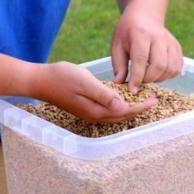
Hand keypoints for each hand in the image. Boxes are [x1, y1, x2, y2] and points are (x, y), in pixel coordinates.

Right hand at [28, 61, 157, 123]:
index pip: (125, 111)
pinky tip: (119, 98)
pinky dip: (117, 106)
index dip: (141, 106)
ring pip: (115, 114)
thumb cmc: (61, 77)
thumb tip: (122, 105)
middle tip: (152, 99)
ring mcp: (88, 113)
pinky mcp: (84, 108)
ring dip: (129, 108)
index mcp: (96, 110)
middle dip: (138, 108)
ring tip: (140, 100)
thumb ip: (103, 94)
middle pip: (122, 115)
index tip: (154, 98)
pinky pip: (107, 110)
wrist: (39, 81)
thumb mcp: (84, 81)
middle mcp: (94, 116)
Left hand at [110, 13, 182, 93]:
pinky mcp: (178, 47)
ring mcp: (171, 42)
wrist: (144, 16)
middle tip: (139, 81)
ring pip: (171, 68)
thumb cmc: (127, 32)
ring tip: (148, 76)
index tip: (132, 90)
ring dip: (159, 78)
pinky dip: (168, 75)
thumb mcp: (117, 45)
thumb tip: (119, 83)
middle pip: (159, 65)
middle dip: (149, 79)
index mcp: (140, 34)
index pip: (141, 59)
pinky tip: (157, 73)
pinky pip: (177, 68)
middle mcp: (159, 37)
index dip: (137, 77)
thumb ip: (118, 64)